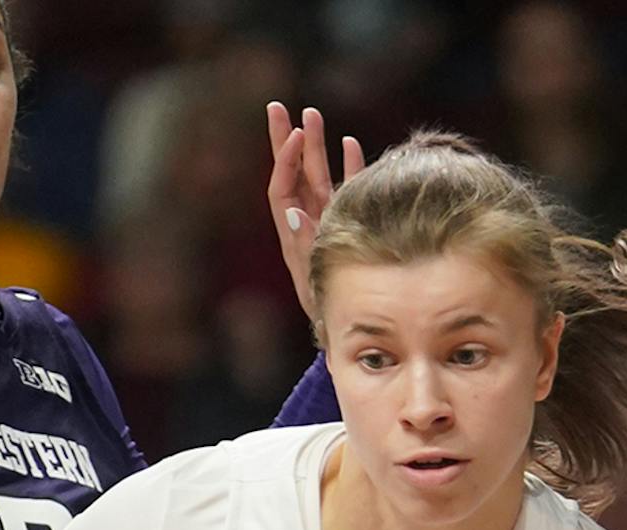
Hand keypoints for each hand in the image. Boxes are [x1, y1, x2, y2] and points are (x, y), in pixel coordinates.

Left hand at [267, 101, 364, 320]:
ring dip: (316, 146)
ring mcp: (329, 220)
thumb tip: (293, 211)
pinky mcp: (349, 222)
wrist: (348, 325)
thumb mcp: (311, 277)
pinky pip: (348, 187)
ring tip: (313, 114)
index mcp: (293, 233)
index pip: (283, 187)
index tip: (292, 133)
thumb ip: (303, 245)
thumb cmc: (326, 308)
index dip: (285, 160)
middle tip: (276, 107)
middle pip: (294, 173)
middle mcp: (308, 222)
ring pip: (320, 176)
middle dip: (287, 140)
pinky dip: (349, 166)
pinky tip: (350, 143)